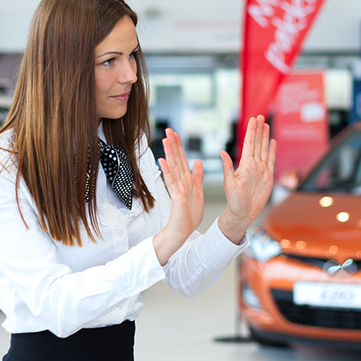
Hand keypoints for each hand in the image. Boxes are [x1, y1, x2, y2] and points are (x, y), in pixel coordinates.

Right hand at [154, 128, 203, 264]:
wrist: (182, 230)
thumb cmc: (189, 214)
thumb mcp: (198, 191)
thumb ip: (197, 176)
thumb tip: (197, 162)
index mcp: (187, 180)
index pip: (182, 159)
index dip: (179, 146)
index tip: (176, 133)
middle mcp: (181, 182)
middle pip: (176, 160)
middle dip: (173, 144)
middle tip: (169, 129)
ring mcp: (177, 189)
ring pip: (173, 168)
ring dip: (169, 154)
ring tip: (166, 140)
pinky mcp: (177, 197)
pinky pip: (172, 182)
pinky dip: (168, 171)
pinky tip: (163, 161)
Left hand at [218, 115, 276, 243]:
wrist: (242, 213)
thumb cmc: (233, 201)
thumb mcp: (229, 183)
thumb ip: (227, 167)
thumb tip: (222, 152)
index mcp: (244, 165)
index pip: (249, 143)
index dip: (252, 131)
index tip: (253, 119)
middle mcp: (253, 165)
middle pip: (257, 143)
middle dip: (259, 129)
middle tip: (260, 116)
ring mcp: (261, 170)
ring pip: (264, 149)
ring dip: (265, 137)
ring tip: (266, 125)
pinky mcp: (267, 177)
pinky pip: (271, 161)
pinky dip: (272, 151)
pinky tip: (272, 142)